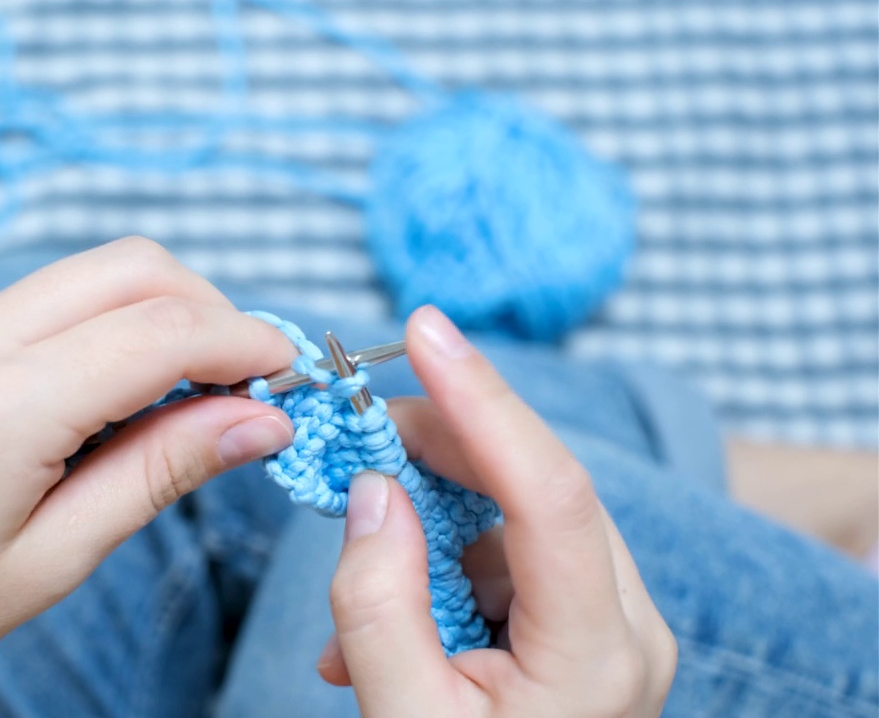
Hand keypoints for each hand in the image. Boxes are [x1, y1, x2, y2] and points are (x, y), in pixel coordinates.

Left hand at [0, 237, 296, 716]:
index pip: (161, 330)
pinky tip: (117, 393)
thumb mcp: (53, 558)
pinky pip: (44, 300)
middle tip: (248, 386)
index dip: (245, 343)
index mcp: (0, 403)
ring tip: (188, 396)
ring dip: (160, 312)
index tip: (290, 380)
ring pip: (90, 273)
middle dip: (211, 311)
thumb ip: (162, 471)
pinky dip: (105, 325)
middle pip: (133, 268)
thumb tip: (261, 420)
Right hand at [317, 306, 676, 716]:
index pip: (550, 493)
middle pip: (540, 486)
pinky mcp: (585, 627)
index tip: (423, 330)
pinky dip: (446, 556)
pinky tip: (390, 611)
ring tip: (361, 556)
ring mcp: (614, 628)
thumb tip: (374, 492)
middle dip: (446, 441)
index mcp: (597, 657)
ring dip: (436, 508)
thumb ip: (376, 605)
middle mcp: (627, 628)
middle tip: (361, 430)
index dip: (483, 400)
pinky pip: (513, 554)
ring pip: (523, 514)